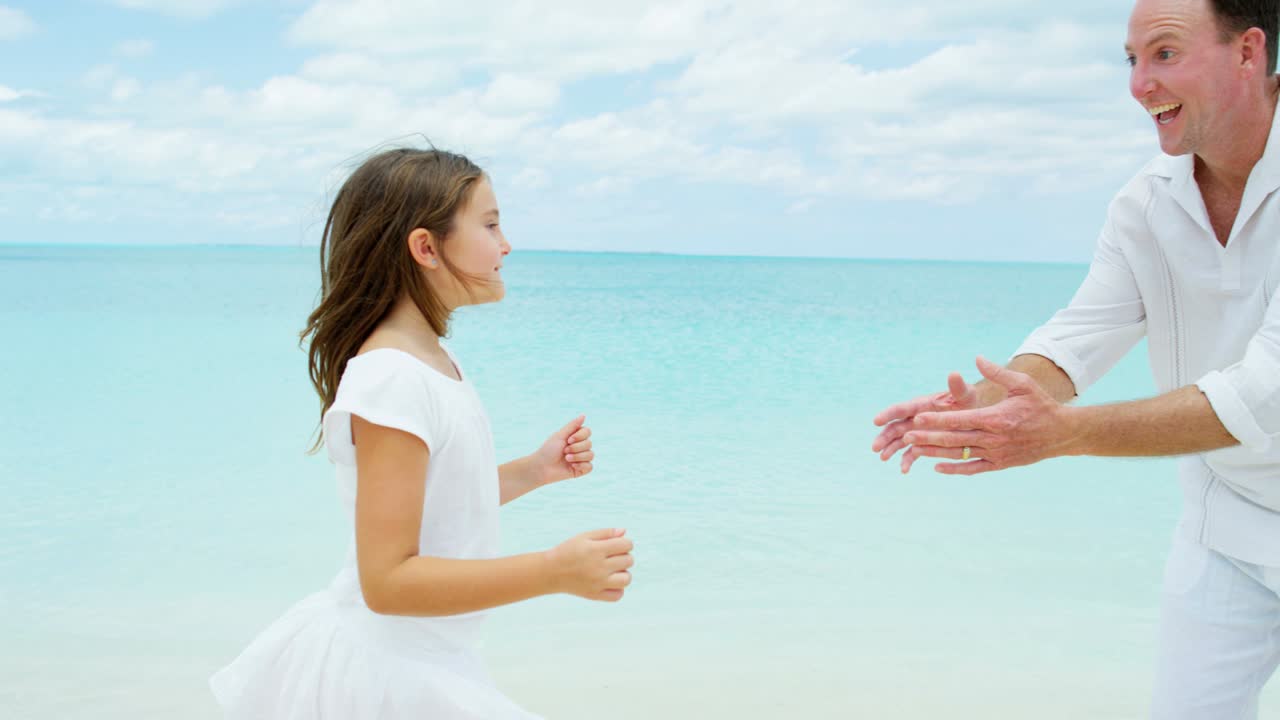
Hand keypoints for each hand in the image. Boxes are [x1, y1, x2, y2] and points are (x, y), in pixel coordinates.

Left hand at [531, 415, 594, 485]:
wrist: (542, 467)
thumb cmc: (548, 450)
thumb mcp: (560, 435)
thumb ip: (572, 425)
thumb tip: (584, 415)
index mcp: (575, 437)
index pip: (587, 432)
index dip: (580, 436)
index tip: (568, 440)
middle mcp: (580, 447)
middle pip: (589, 443)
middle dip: (576, 448)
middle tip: (564, 451)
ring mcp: (581, 458)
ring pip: (590, 455)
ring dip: (577, 457)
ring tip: (566, 459)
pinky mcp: (581, 469)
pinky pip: (590, 466)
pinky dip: (581, 466)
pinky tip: (572, 466)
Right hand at [546, 528, 633, 601]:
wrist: (551, 572)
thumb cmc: (568, 551)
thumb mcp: (584, 536)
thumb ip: (605, 533)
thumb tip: (624, 532)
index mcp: (596, 550)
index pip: (626, 545)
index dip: (625, 543)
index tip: (618, 545)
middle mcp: (599, 567)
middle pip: (628, 561)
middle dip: (624, 556)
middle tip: (612, 557)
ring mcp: (598, 583)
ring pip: (626, 579)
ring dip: (623, 573)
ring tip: (613, 570)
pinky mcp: (595, 595)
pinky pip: (617, 595)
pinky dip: (617, 589)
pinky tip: (609, 582)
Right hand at [872, 368, 981, 472]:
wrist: (974, 418)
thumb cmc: (969, 402)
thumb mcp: (966, 395)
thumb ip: (958, 387)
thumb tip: (954, 373)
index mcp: (921, 405)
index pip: (901, 409)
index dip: (888, 414)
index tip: (876, 421)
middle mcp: (915, 418)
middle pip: (895, 427)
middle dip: (884, 437)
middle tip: (875, 447)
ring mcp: (918, 432)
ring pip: (899, 440)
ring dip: (890, 449)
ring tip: (883, 458)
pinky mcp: (923, 443)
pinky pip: (911, 453)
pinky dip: (906, 461)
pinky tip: (904, 470)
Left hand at [901, 356, 1080, 474]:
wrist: (1062, 432)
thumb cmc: (1041, 405)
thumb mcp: (1022, 384)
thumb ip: (998, 372)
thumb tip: (977, 358)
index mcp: (996, 418)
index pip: (959, 419)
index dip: (937, 419)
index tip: (917, 417)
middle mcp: (994, 438)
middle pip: (954, 439)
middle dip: (929, 437)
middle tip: (906, 436)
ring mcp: (996, 454)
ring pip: (960, 455)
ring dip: (936, 453)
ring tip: (914, 450)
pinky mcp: (1000, 464)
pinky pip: (973, 469)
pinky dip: (955, 469)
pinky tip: (937, 467)